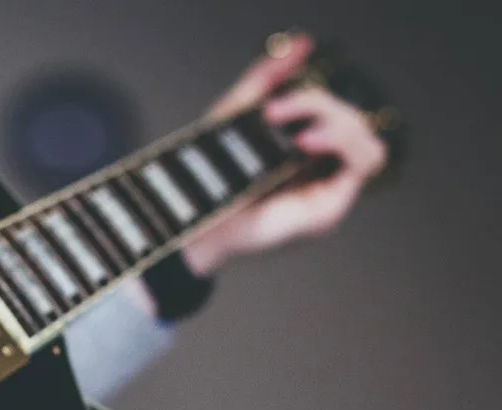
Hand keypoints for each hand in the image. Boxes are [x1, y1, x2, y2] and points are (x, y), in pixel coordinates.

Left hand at [182, 33, 388, 276]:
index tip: (271, 100)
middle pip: (350, 117)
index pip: (333, 109)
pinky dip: (344, 142)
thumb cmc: (210, 173)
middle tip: (272, 111)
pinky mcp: (330, 208)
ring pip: (363, 134)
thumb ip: (270, 77)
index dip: (312, 95)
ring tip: (293, 132)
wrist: (193, 215)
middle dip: (316, 102)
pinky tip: (306, 143)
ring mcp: (327, 189)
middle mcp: (318, 170)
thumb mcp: (239, 112)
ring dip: (333, 118)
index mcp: (302, 148)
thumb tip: (304, 42)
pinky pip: (367, 161)